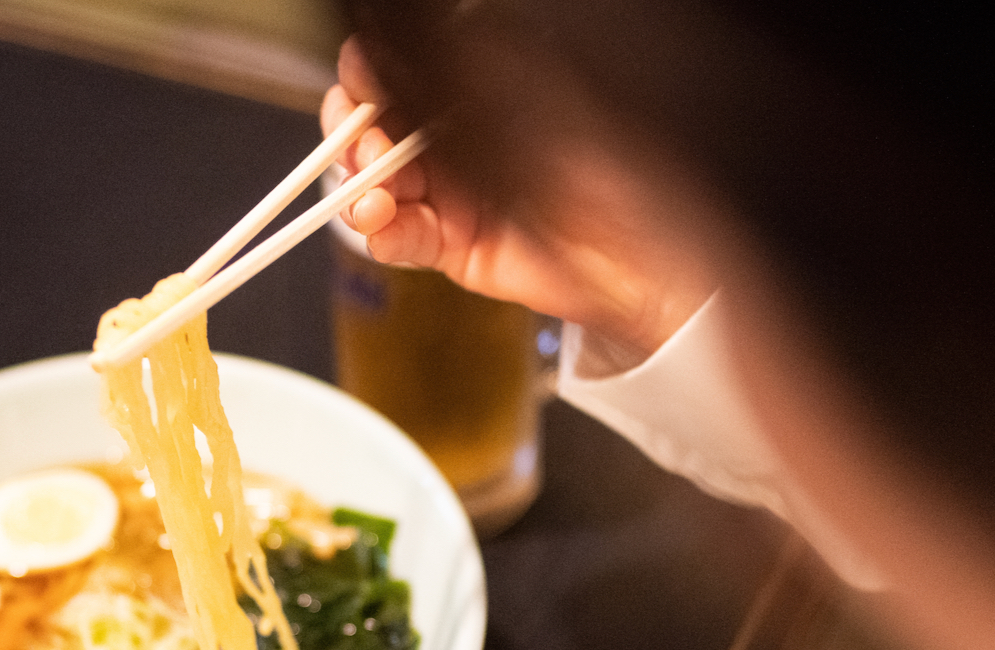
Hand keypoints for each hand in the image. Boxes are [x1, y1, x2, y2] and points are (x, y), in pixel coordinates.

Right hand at [321, 39, 711, 353]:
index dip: (366, 78)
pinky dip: (380, 233)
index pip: (393, 69)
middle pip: (367, 125)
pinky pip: (392, 237)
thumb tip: (394, 45)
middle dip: (354, 135)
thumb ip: (460, 68)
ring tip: (377, 198)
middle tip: (370, 151)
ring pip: (370, 181)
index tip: (365, 90)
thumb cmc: (606, 168)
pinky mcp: (448, 244)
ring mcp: (447, 191)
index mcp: (468, 87)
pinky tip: (387, 225)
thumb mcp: (531, 97)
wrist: (640, 259)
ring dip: (359, 186)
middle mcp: (451, 136)